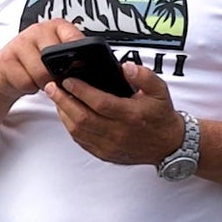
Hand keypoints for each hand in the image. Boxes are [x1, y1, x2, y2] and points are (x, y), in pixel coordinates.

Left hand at [47, 47, 184, 165]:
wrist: (168, 145)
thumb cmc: (161, 115)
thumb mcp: (160, 90)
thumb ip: (143, 76)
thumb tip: (125, 67)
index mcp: (131, 115)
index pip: (100, 103)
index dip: (81, 91)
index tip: (68, 80)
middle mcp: (119, 133)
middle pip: (82, 117)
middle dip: (63, 100)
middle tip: (52, 87)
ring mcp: (110, 146)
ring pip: (78, 130)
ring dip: (63, 113)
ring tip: (56, 98)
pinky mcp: (105, 154)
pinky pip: (81, 141)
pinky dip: (70, 126)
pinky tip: (66, 114)